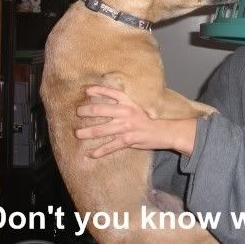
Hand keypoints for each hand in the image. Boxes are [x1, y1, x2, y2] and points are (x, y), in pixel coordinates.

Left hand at [75, 85, 196, 157]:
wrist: (166, 131)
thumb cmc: (152, 118)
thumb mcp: (140, 106)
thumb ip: (127, 103)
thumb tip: (113, 100)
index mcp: (129, 102)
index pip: (111, 92)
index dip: (98, 90)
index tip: (86, 91)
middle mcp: (125, 112)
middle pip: (100, 109)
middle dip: (86, 111)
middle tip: (78, 113)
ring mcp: (125, 127)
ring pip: (101, 130)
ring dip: (87, 132)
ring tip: (78, 134)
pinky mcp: (127, 140)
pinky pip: (110, 146)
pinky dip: (99, 151)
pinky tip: (91, 154)